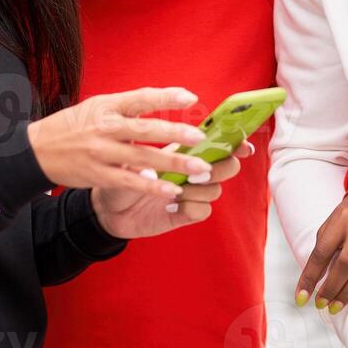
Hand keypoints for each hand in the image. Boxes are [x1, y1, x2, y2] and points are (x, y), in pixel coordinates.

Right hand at [27, 87, 213, 200]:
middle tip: (201, 139)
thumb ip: (127, 107)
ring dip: (174, 164)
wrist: (36, 150)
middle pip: (146, 130)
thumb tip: (164, 102)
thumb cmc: (72, 126)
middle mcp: (105, 127)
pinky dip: (152, 186)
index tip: (191, 98)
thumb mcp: (96, 107)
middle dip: (176, 134)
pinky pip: (130, 181)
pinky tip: (172, 190)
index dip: (167, 98)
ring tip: (200, 169)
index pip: (141, 98)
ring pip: (143, 158)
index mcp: (107, 106)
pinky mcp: (98, 174)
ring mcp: (101, 152)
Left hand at [90, 142, 254, 238]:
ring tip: (178, 187)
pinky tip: (171, 204)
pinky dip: (191, 207)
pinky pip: (202, 211)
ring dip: (200, 187)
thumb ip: (147, 141)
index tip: (242, 142)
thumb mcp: (130, 151)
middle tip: (204, 167)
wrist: (106, 205)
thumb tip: (162, 133)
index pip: (216, 143)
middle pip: (226, 167)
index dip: (234, 142)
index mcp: (183, 151)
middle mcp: (191, 171)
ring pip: (215, 189)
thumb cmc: (118, 171)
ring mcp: (190, 194)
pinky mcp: (184, 215)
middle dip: (223, 165)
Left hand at [296, 187, 347, 312]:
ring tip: (335, 306)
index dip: (310, 276)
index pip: (321, 252)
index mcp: (340, 220)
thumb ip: (323, 249)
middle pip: (345, 264)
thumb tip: (314, 281)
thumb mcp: (331, 224)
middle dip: (331, 288)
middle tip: (321, 305)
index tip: (301, 297)